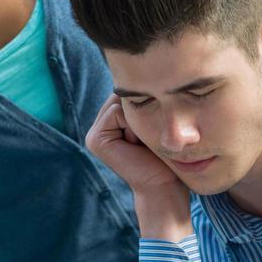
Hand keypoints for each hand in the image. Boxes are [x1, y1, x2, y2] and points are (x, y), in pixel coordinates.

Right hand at [86, 97, 191, 239]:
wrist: (165, 187)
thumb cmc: (167, 158)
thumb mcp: (157, 123)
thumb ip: (145, 102)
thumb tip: (146, 74)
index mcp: (112, 122)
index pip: (129, 93)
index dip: (148, 104)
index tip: (156, 130)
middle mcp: (100, 126)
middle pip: (124, 95)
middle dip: (142, 109)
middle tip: (150, 137)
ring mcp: (94, 134)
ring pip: (121, 101)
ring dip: (139, 117)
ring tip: (144, 141)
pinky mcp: (96, 139)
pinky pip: (117, 111)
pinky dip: (133, 124)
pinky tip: (137, 144)